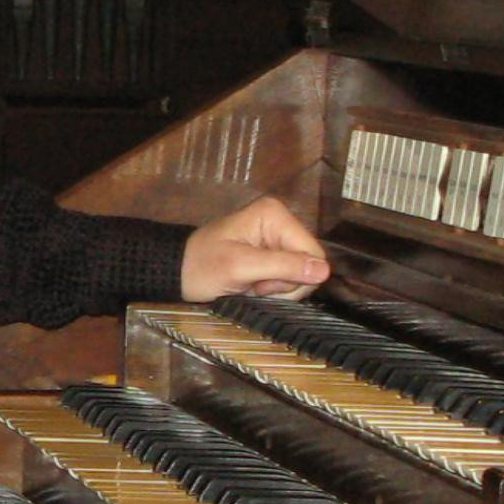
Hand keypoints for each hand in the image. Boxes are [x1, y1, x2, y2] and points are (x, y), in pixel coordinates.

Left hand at [180, 195, 329, 301]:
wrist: (178, 272)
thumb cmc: (203, 266)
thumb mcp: (241, 267)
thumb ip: (283, 267)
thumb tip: (325, 271)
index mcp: (275, 214)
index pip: (313, 253)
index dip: (295, 276)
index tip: (263, 282)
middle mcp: (281, 221)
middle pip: (309, 264)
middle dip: (283, 284)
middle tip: (254, 284)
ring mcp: (278, 238)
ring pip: (301, 275)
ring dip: (276, 289)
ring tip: (249, 284)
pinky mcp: (273, 253)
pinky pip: (288, 277)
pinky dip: (272, 288)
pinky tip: (252, 285)